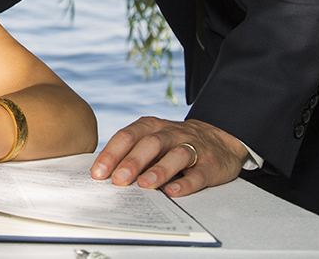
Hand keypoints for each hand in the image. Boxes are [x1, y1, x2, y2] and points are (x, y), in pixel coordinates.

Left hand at [89, 117, 246, 196]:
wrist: (220, 140)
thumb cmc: (174, 144)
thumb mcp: (152, 141)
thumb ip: (131, 153)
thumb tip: (103, 174)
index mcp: (151, 127)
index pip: (127, 136)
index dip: (111, 154)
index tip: (98, 173)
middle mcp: (171, 133)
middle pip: (151, 143)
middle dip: (132, 161)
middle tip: (118, 180)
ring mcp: (192, 147)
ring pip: (176, 155)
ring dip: (159, 170)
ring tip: (145, 185)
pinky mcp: (210, 164)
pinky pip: (198, 173)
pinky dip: (186, 183)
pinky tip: (173, 192)